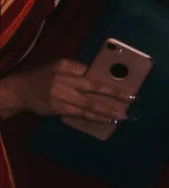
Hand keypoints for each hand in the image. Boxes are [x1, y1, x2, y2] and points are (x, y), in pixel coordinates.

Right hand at [0, 57, 129, 127]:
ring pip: (88, 104)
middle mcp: (64, 79)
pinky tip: (105, 121)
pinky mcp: (57, 108)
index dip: (108, 80)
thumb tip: (98, 75)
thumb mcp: (57, 67)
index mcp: (66, 66)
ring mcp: (60, 95)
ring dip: (106, 110)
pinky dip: (93, 118)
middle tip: (131, 98)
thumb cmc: (42, 78)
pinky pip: (79, 114)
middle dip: (114, 93)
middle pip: (93, 86)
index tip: (126, 84)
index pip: (91, 72)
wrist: (19, 91)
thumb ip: (76, 70)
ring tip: (121, 115)